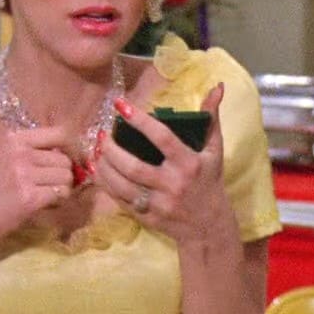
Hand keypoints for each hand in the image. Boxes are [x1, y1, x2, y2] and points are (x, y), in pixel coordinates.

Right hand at [0, 123, 76, 254]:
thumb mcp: (6, 160)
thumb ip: (33, 153)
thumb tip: (69, 155)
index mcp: (15, 140)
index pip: (59, 134)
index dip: (71, 148)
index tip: (69, 161)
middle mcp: (20, 153)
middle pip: (64, 160)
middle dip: (64, 174)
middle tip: (52, 186)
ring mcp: (24, 174)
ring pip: (66, 177)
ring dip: (62, 188)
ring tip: (47, 195)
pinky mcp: (29, 196)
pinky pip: (60, 193)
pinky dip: (58, 201)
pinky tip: (45, 204)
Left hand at [94, 85, 234, 245]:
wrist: (209, 226)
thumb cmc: (210, 181)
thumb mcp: (215, 150)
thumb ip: (211, 118)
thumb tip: (217, 87)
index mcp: (189, 163)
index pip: (162, 138)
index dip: (140, 120)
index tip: (120, 104)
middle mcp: (173, 184)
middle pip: (134, 166)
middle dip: (112, 149)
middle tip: (102, 134)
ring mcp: (159, 203)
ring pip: (123, 185)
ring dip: (105, 167)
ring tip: (96, 151)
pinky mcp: (147, 217)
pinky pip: (120, 201)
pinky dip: (106, 185)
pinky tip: (98, 171)